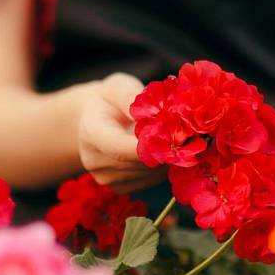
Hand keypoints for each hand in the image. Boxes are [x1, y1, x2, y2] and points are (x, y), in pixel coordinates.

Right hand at [77, 73, 164, 192]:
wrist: (97, 120)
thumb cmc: (111, 99)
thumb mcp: (118, 87)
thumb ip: (132, 97)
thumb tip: (155, 114)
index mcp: (90, 132)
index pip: (120, 147)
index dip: (148, 145)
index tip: (174, 135)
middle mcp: (93, 160)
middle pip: (138, 162)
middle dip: (164, 149)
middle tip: (184, 132)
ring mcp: (105, 178)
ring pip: (148, 173)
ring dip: (165, 158)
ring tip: (169, 138)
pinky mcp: (119, 188)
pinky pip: (149, 181)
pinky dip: (161, 167)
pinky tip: (158, 151)